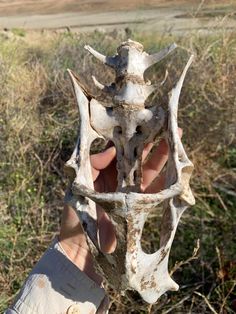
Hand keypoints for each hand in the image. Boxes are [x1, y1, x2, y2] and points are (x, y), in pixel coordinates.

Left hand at [59, 136, 176, 282]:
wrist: (79, 249)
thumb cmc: (73, 216)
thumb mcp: (78, 186)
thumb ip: (94, 166)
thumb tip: (111, 149)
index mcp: (103, 171)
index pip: (119, 149)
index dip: (130, 137)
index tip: (141, 122)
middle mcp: (119, 179)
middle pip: (138, 157)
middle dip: (152, 142)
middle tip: (166, 126)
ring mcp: (131, 193)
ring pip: (150, 170)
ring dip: (163, 156)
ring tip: (176, 140)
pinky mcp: (140, 208)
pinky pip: (155, 192)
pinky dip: (167, 181)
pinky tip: (177, 169)